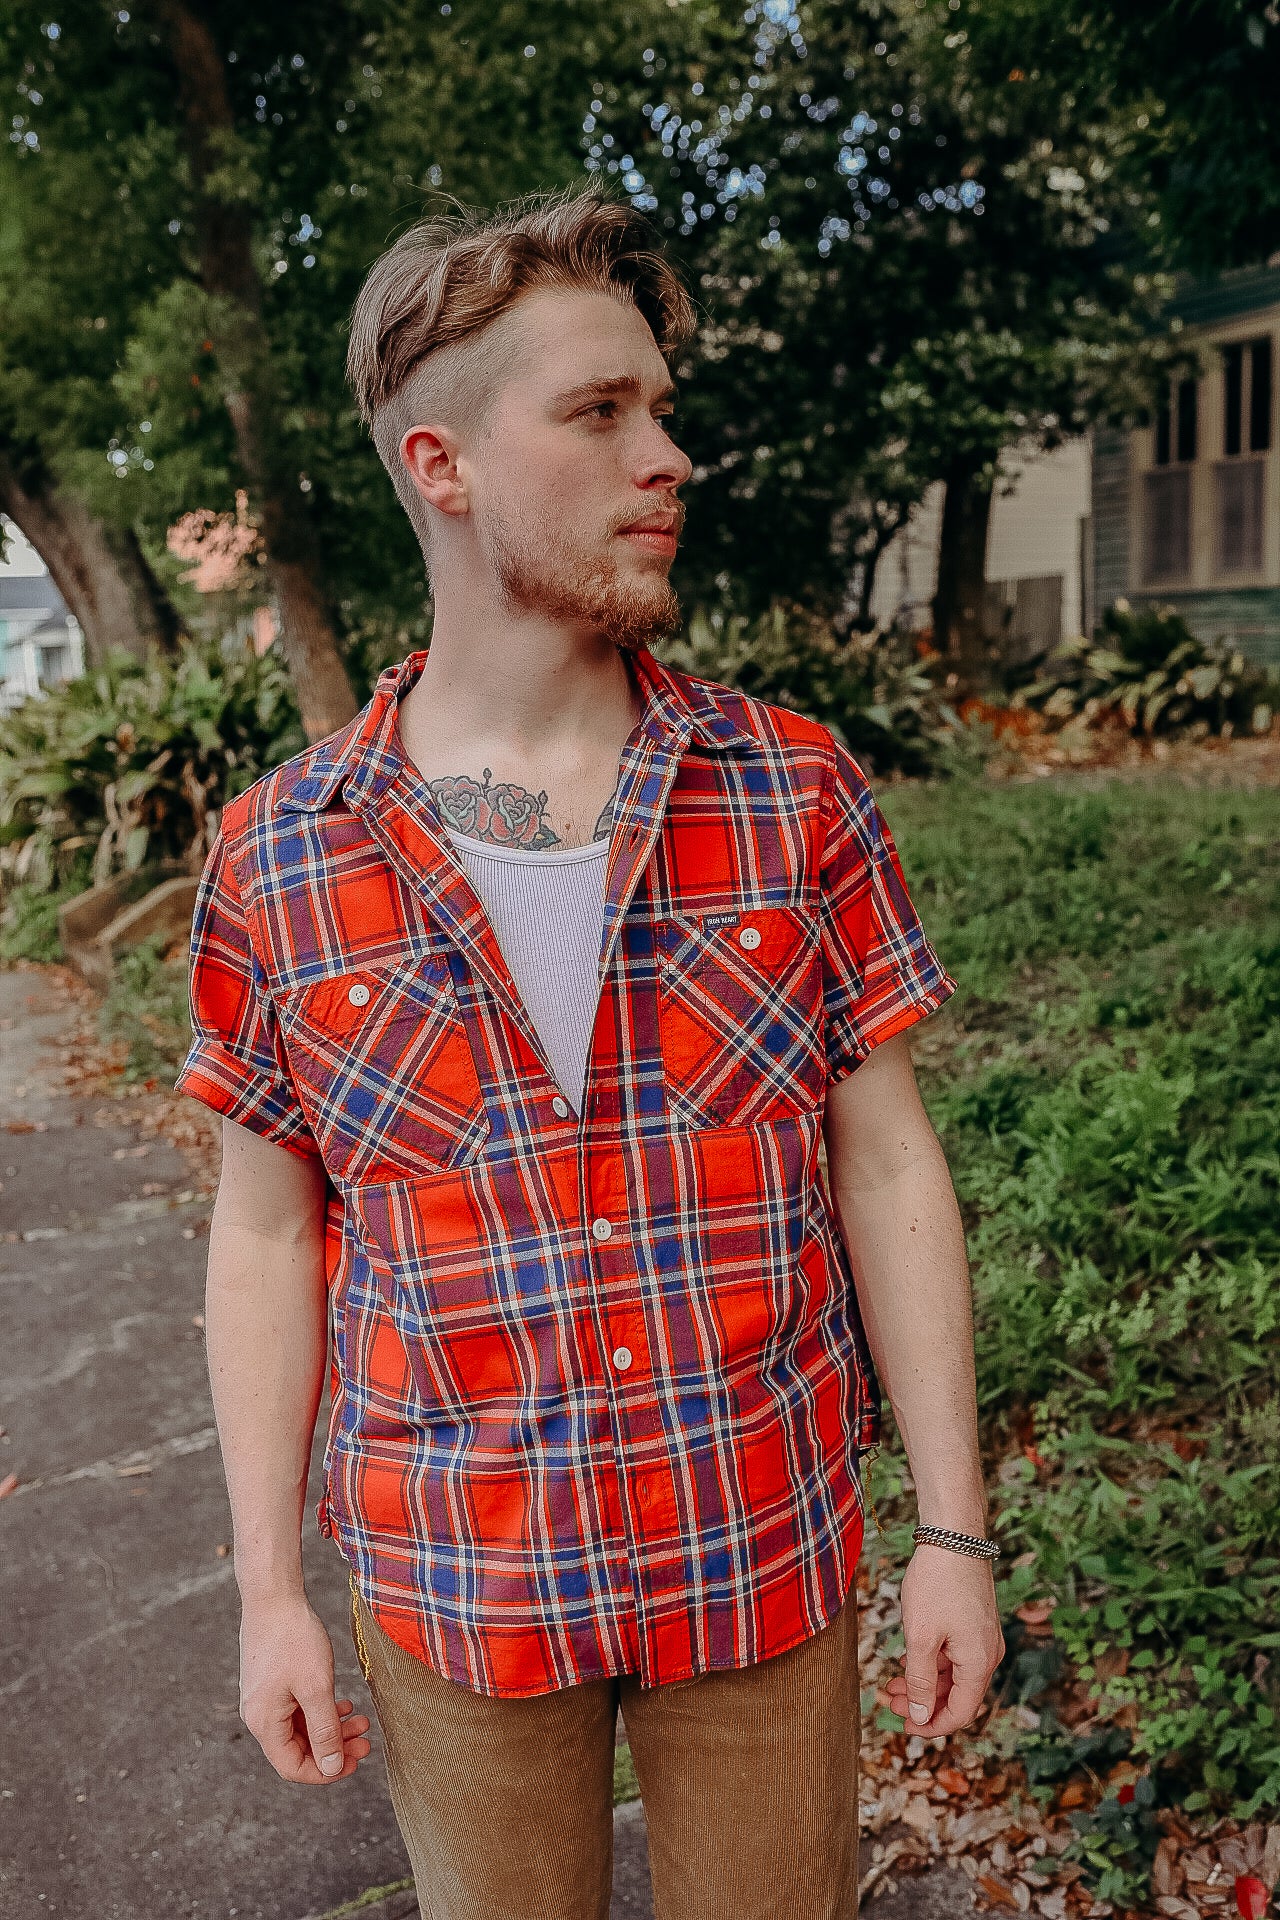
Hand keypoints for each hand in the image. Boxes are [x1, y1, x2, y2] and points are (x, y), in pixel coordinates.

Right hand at [239, 1590, 372, 1783]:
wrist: (273, 1596)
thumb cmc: (293, 1638)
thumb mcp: (316, 1687)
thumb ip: (325, 1731)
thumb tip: (333, 1768)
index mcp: (264, 1723)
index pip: (293, 1767)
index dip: (326, 1772)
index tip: (357, 1762)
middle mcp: (259, 1716)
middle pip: (298, 1749)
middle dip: (334, 1749)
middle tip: (366, 1742)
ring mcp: (265, 1699)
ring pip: (301, 1729)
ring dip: (332, 1729)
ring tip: (362, 1721)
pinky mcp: (272, 1683)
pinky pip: (297, 1710)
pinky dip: (321, 1711)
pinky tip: (344, 1704)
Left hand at [885, 1546, 1004, 1737]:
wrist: (953, 1536)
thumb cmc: (937, 1583)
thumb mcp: (921, 1637)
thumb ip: (920, 1680)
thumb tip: (921, 1716)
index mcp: (980, 1663)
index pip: (961, 1713)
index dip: (931, 1725)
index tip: (903, 1725)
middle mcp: (988, 1654)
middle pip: (958, 1695)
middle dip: (923, 1703)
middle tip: (889, 1702)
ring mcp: (983, 1637)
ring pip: (954, 1675)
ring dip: (924, 1682)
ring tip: (891, 1683)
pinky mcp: (974, 1623)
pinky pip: (955, 1655)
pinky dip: (931, 1663)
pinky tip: (906, 1660)